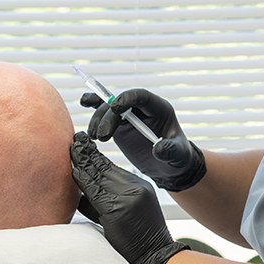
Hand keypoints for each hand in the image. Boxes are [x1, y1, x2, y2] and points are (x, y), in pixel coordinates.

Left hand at [70, 132, 187, 263]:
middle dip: (87, 154)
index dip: (95, 155)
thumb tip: (81, 188)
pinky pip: (95, 192)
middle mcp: (136, 187)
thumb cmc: (137, 241)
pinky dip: (83, 181)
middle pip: (105, 167)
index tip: (82, 144)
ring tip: (71, 148)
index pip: (111, 167)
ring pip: (99, 176)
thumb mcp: (126, 212)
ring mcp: (128, 197)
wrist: (155, 258)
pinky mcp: (118, 209)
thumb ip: (106, 199)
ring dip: (83, 162)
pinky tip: (74, 171)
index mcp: (139, 186)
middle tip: (74, 139)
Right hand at [81, 88, 206, 191]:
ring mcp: (130, 116)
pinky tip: (84, 102)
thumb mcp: (178, 155)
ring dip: (98, 119)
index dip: (127, 98)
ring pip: (109, 108)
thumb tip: (158, 148)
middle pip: (120, 104)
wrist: (169, 167)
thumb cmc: (178, 158)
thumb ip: (170, 151)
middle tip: (101, 136)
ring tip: (94, 137)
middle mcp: (143, 109)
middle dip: (108, 116)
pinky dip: (94, 105)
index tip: (114, 107)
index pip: (141, 96)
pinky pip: (105, 112)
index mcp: (159, 109)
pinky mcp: (119, 125)